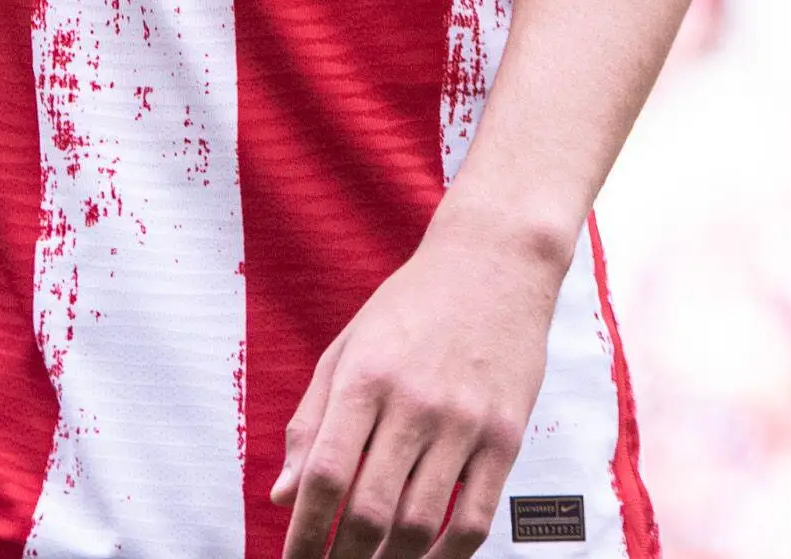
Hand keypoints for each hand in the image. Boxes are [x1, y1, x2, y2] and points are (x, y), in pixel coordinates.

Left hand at [270, 211, 565, 558]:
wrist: (495, 262)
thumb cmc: (412, 306)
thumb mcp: (347, 348)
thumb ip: (311, 422)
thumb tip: (284, 496)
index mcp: (365, 377)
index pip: (325, 474)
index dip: (304, 532)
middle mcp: (415, 402)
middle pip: (370, 510)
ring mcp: (465, 421)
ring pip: (419, 523)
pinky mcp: (505, 436)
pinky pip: (475, 518)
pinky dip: (447, 557)